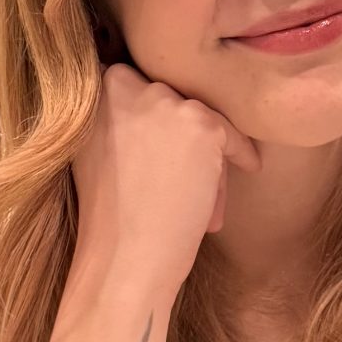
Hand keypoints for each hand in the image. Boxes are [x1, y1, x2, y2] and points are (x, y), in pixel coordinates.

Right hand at [70, 61, 260, 299]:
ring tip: (200, 196)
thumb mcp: (94, 149)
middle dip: (179, 136)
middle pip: (171, 101)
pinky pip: (231, 136)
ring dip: (204, 155)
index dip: (155, 117)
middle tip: (180, 176)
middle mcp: (125, 85)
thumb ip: (115, 118)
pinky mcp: (201, 125)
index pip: (136, 85)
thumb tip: (158, 109)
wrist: (125, 257)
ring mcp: (164, 102)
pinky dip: (240, 154)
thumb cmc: (109, 216)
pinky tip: (247, 169)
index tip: (165, 143)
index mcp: (94, 89)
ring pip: (199, 120)